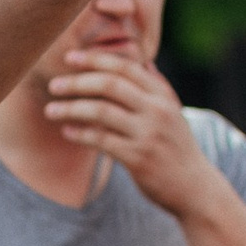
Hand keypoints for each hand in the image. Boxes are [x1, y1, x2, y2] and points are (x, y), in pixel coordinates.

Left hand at [44, 51, 223, 219]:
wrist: (195, 188)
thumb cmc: (177, 147)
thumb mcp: (174, 113)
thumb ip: (158, 87)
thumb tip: (144, 61)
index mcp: (163, 96)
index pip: (125, 67)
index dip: (95, 59)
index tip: (70, 57)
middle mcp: (157, 111)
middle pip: (109, 85)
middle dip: (77, 82)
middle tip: (53, 85)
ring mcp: (148, 135)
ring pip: (101, 112)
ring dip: (71, 109)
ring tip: (50, 110)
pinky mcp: (138, 159)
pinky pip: (101, 140)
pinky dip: (80, 134)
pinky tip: (67, 131)